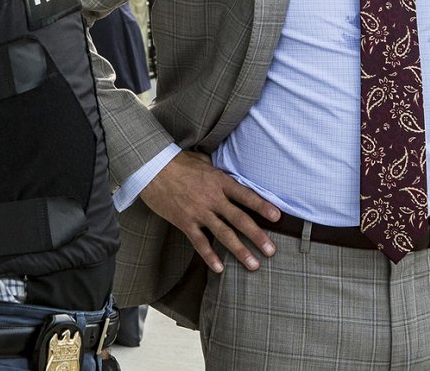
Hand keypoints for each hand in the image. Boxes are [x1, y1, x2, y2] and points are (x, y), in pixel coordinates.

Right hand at [139, 151, 278, 273]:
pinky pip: (200, 242)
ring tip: (254, 264)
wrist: (152, 168)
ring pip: (224, 234)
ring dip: (240, 250)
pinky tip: (219, 268)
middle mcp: (212, 198)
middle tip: (272, 251)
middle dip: (258, 236)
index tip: (277, 217)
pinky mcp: (185, 222)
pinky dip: (210, 256)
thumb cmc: (177, 161)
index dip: (262, 206)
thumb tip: (225, 173)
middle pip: (240, 219)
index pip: (246, 195)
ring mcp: (199, 212)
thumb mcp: (202, 160)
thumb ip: (216, 170)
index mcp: (219, 181)